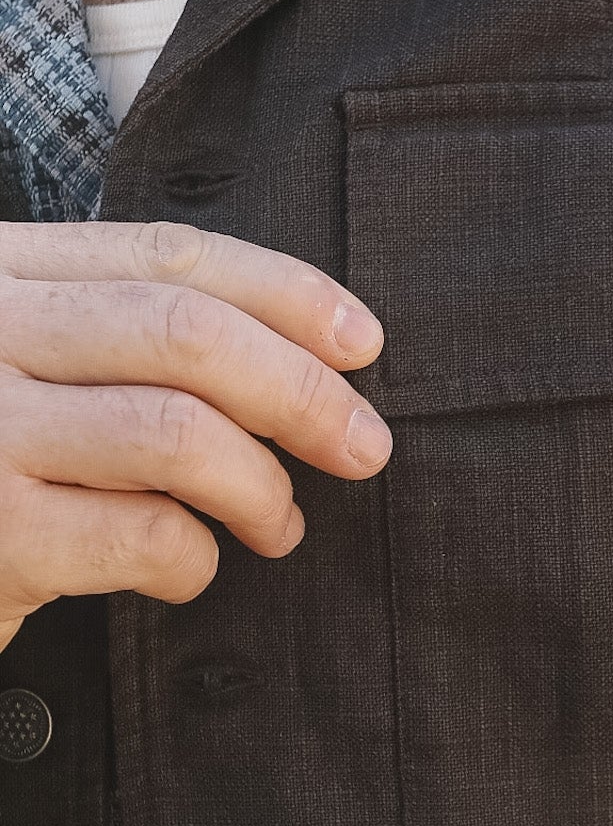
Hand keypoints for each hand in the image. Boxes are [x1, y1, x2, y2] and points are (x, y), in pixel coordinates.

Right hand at [0, 221, 391, 654]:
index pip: (168, 256)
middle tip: (364, 446)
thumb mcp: (25, 363)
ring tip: (280, 524)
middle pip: (186, 334)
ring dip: (261, 487)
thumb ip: (122, 336)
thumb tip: (314, 355)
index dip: (284, 292)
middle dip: (302, 390)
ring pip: (177, 432)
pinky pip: (143, 534)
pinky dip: (194, 558)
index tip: (365, 339)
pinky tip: (187, 570)